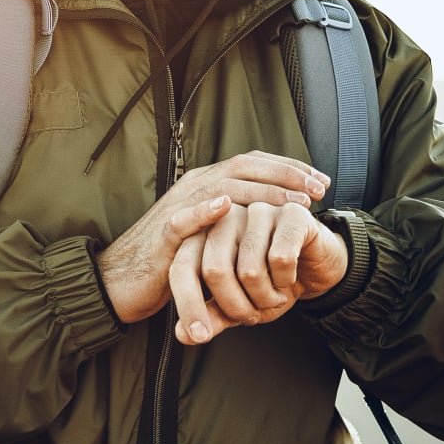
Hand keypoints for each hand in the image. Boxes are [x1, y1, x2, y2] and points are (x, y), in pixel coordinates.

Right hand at [97, 152, 330, 324]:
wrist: (123, 279)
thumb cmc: (172, 258)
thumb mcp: (213, 232)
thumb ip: (238, 219)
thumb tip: (276, 216)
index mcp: (209, 184)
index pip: (253, 164)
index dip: (289, 168)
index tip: (320, 181)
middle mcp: (195, 187)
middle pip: (245, 167)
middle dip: (286, 175)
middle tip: (318, 188)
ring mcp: (179, 207)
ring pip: (224, 186)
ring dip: (262, 192)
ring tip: (295, 200)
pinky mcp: (163, 234)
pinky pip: (184, 218)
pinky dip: (206, 209)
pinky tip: (228, 207)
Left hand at [170, 201, 347, 345]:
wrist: (317, 268)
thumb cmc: (273, 282)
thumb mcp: (240, 304)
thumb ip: (213, 315)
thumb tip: (184, 334)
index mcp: (204, 235)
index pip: (181, 267)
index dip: (188, 305)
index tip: (198, 336)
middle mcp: (226, 217)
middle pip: (215, 270)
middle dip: (237, 306)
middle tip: (254, 314)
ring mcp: (258, 211)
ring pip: (250, 269)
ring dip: (265, 297)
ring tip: (275, 295)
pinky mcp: (290, 213)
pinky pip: (281, 258)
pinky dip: (286, 280)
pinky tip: (291, 276)